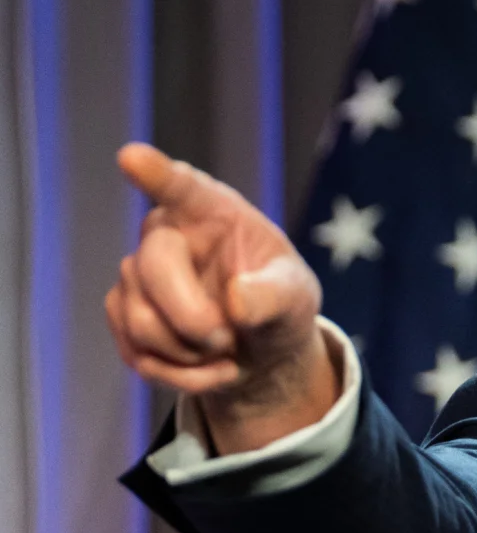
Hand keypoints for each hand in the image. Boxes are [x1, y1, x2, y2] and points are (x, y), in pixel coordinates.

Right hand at [105, 143, 339, 453]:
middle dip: (193, 318)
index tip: (132, 157)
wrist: (260, 350)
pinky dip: (181, 375)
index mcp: (214, 212)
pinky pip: (137, 352)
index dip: (157, 174)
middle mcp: (167, 234)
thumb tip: (235, 300)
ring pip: (141, 320)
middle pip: (151, 268)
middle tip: (228, 338)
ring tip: (226, 350)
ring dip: (191, 353)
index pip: (181, 187)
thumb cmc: (280, 306)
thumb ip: (274, 295)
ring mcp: (137, 274)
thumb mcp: (296, 299)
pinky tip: (210, 368)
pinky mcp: (123, 314)